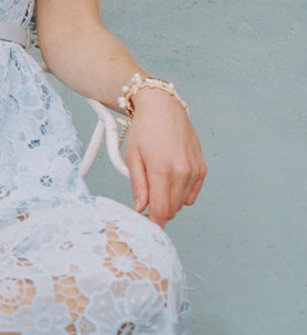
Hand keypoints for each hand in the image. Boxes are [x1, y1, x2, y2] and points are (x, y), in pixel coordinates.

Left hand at [124, 88, 206, 227]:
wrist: (163, 108)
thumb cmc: (144, 130)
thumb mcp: (132, 157)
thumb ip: (138, 185)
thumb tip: (140, 208)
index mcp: (162, 169)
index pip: (161, 211)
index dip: (152, 223)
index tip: (144, 226)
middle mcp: (182, 172)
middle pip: (172, 210)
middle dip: (158, 211)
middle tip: (145, 201)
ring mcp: (194, 170)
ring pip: (182, 203)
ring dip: (169, 201)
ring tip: (156, 183)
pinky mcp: (202, 168)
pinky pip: (192, 194)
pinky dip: (181, 193)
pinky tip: (170, 179)